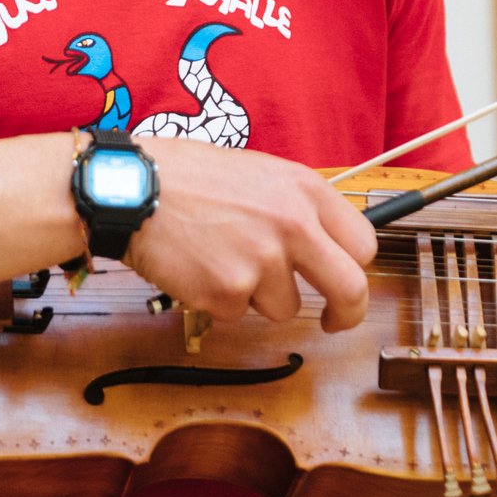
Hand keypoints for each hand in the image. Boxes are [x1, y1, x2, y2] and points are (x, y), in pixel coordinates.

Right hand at [119, 140, 378, 330]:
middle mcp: (293, 225)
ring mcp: (262, 262)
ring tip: (222, 258)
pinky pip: (239, 313)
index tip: (346, 284)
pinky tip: (199, 266)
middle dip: (346, 315)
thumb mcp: (261, 174)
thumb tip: (326, 247)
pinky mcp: (229, 292)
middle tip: (333, 322)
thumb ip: (298, 209)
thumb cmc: (190, 178)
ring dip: (259, 296)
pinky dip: (220, 299)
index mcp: (306, 191)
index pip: (363, 244)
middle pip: (350, 289)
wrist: (133, 189)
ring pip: (284, 308)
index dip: (356, 269)